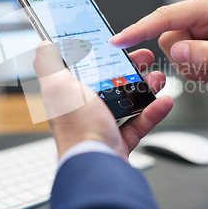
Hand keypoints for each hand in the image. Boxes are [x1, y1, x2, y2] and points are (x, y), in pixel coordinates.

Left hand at [33, 41, 172, 158]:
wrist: (98, 165)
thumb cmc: (76, 128)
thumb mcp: (58, 86)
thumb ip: (48, 64)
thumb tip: (43, 45)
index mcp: (67, 93)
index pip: (83, 66)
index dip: (100, 52)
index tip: (116, 43)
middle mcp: (82, 108)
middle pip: (109, 81)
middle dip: (130, 68)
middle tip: (144, 58)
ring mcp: (101, 125)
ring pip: (126, 101)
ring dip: (144, 88)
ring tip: (157, 78)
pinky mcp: (117, 140)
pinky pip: (138, 123)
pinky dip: (152, 112)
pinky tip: (164, 102)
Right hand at [110, 0, 207, 94]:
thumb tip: (177, 49)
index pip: (167, 17)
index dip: (140, 29)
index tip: (119, 40)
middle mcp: (203, 8)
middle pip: (167, 35)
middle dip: (182, 60)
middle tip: (207, 72)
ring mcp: (198, 19)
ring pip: (170, 45)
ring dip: (187, 65)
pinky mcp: (196, 29)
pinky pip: (177, 49)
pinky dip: (189, 65)